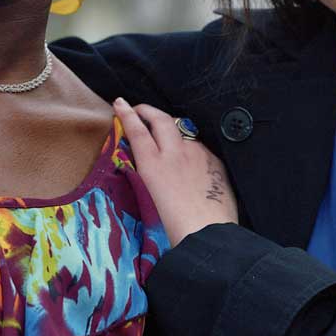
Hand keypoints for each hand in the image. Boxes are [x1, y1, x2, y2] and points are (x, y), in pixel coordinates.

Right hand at [114, 100, 238, 245]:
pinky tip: (192, 161)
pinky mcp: (215, 160)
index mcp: (154, 165)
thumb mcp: (153, 197)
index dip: (127, 114)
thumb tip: (155, 164)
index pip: (137, 131)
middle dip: (148, 110)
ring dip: (172, 130)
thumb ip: (153, 174)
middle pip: (161, 119)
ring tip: (167, 136)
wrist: (209, 232)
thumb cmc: (176, 226)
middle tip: (140, 109)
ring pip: (183, 131)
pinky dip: (191, 148)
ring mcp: (198, 153)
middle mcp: (175, 152)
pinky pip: (199, 147)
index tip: (120, 103)